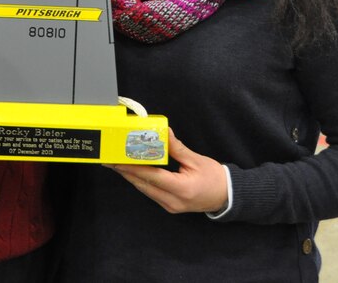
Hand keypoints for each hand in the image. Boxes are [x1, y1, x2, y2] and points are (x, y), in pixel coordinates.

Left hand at [108, 129, 226, 213]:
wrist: (226, 196)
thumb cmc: (214, 177)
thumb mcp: (196, 160)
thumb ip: (177, 148)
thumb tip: (164, 132)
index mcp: (181, 189)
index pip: (152, 177)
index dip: (133, 168)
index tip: (118, 160)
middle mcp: (173, 201)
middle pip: (143, 185)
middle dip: (126, 172)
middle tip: (111, 160)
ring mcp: (170, 206)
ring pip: (145, 190)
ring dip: (131, 177)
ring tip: (118, 164)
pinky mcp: (169, 206)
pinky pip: (151, 193)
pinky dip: (141, 181)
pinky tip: (133, 172)